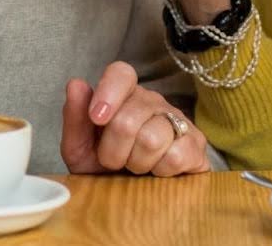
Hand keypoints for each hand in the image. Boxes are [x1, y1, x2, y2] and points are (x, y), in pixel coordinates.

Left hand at [60, 61, 209, 176]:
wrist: (133, 198)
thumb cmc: (104, 168)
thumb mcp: (79, 148)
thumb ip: (74, 117)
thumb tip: (76, 84)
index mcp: (123, 94)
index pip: (121, 73)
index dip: (108, 93)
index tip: (96, 118)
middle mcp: (152, 101)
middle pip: (128, 119)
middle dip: (113, 150)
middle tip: (113, 161)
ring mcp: (177, 119)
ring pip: (152, 138)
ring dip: (137, 163)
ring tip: (136, 166)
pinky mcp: (196, 144)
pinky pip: (176, 155)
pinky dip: (160, 171)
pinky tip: (157, 171)